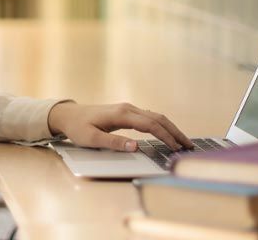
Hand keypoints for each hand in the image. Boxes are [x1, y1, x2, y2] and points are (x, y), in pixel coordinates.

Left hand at [46, 101, 193, 151]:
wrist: (68, 115)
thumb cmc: (78, 127)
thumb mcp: (91, 139)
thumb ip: (113, 143)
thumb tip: (135, 146)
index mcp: (121, 114)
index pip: (150, 125)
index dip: (165, 136)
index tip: (176, 148)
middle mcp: (127, 109)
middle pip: (158, 118)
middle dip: (175, 132)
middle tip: (189, 146)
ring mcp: (128, 109)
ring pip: (156, 117)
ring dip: (171, 128)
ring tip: (183, 142)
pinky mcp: (126, 113)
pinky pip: (149, 117)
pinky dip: (162, 125)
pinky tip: (168, 134)